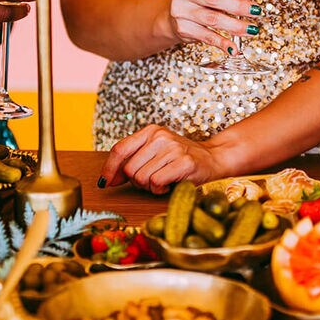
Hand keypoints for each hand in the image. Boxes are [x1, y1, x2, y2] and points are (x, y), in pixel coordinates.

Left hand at [99, 125, 230, 193]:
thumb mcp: (155, 153)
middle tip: (152, 180)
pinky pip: (156, 183)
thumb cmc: (180, 160)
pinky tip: (170, 183)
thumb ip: (132, 161)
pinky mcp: (183, 162)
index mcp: (150, 131)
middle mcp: (160, 136)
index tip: (105, 183)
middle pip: (129, 168)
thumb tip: (107, 180)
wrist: (214, 159)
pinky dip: (160, 189)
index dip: (109, 169)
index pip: (120, 149)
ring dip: (150, 186)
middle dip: (137, 181)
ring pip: (141, 178)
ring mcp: (173, 148)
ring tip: (164, 180)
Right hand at [166, 0, 259, 51]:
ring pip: (212, 19)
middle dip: (238, 6)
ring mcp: (181, 10)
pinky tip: (233, 47)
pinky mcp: (183, 28)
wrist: (173, 13)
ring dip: (235, 26)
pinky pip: (207, 36)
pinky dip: (222, 43)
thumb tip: (246, 0)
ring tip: (251, 29)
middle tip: (255, 10)